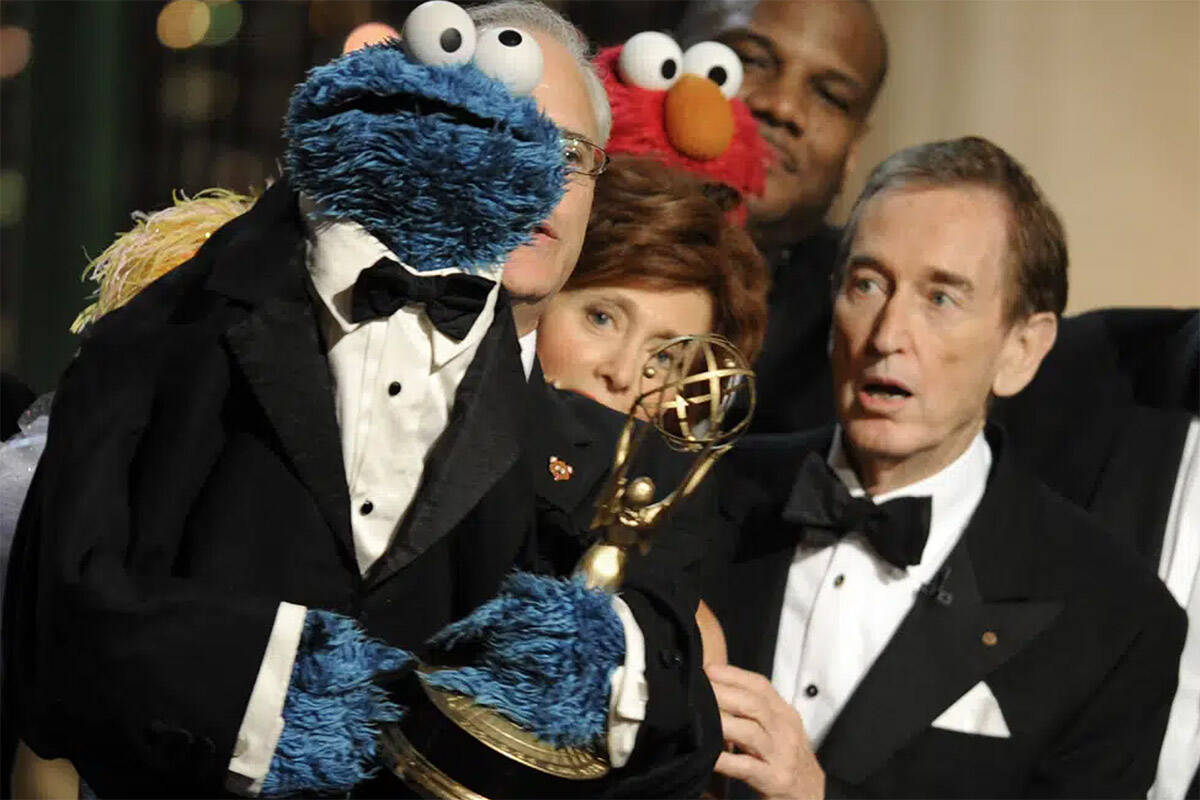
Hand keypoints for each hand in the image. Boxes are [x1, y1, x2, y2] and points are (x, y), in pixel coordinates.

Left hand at [705, 664, 824, 799]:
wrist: (814, 794)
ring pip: (750, 732)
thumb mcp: (779, 730)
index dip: (733, 675)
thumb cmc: (788, 759)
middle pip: (753, 704)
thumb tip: (720, 693)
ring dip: (722, 722)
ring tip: (699, 715)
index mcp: (784, 714)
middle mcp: (785, 730)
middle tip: (698, 689)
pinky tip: (710, 756)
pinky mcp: (774, 779)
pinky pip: (746, 766)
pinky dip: (726, 760)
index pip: (760, 685)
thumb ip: (756, 712)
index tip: (708, 669)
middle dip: (723, 693)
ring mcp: (781, 755)